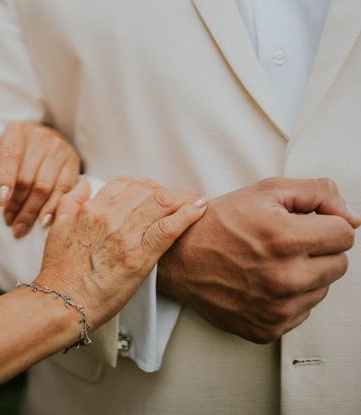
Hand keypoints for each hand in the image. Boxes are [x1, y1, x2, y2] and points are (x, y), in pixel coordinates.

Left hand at [0, 122, 80, 237]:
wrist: (46, 138)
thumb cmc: (17, 150)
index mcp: (18, 133)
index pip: (11, 159)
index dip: (5, 182)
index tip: (0, 203)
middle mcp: (42, 138)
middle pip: (28, 178)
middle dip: (17, 204)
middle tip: (9, 223)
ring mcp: (60, 149)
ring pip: (45, 187)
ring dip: (32, 211)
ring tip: (21, 227)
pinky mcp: (73, 161)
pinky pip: (65, 189)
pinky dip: (53, 208)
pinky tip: (44, 222)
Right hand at [36, 177, 206, 328]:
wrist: (63, 302)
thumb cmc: (60, 270)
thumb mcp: (58, 227)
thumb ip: (70, 200)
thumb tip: (85, 183)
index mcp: (93, 208)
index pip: (126, 184)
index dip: (144, 187)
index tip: (153, 194)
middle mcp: (111, 216)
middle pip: (148, 190)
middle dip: (165, 192)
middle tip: (178, 200)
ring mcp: (127, 235)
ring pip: (162, 203)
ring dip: (182, 199)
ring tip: (195, 202)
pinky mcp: (141, 256)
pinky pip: (169, 227)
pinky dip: (188, 214)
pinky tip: (200, 208)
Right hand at [158, 177, 360, 343]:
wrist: (177, 258)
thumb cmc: (218, 223)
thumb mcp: (263, 191)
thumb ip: (316, 193)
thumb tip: (351, 217)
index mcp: (284, 239)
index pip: (345, 234)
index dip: (324, 225)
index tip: (303, 225)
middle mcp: (284, 278)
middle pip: (339, 264)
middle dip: (317, 250)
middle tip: (283, 243)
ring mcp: (276, 308)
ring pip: (322, 289)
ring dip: (304, 275)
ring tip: (269, 263)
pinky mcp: (267, 329)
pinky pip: (301, 313)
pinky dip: (288, 298)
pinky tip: (262, 283)